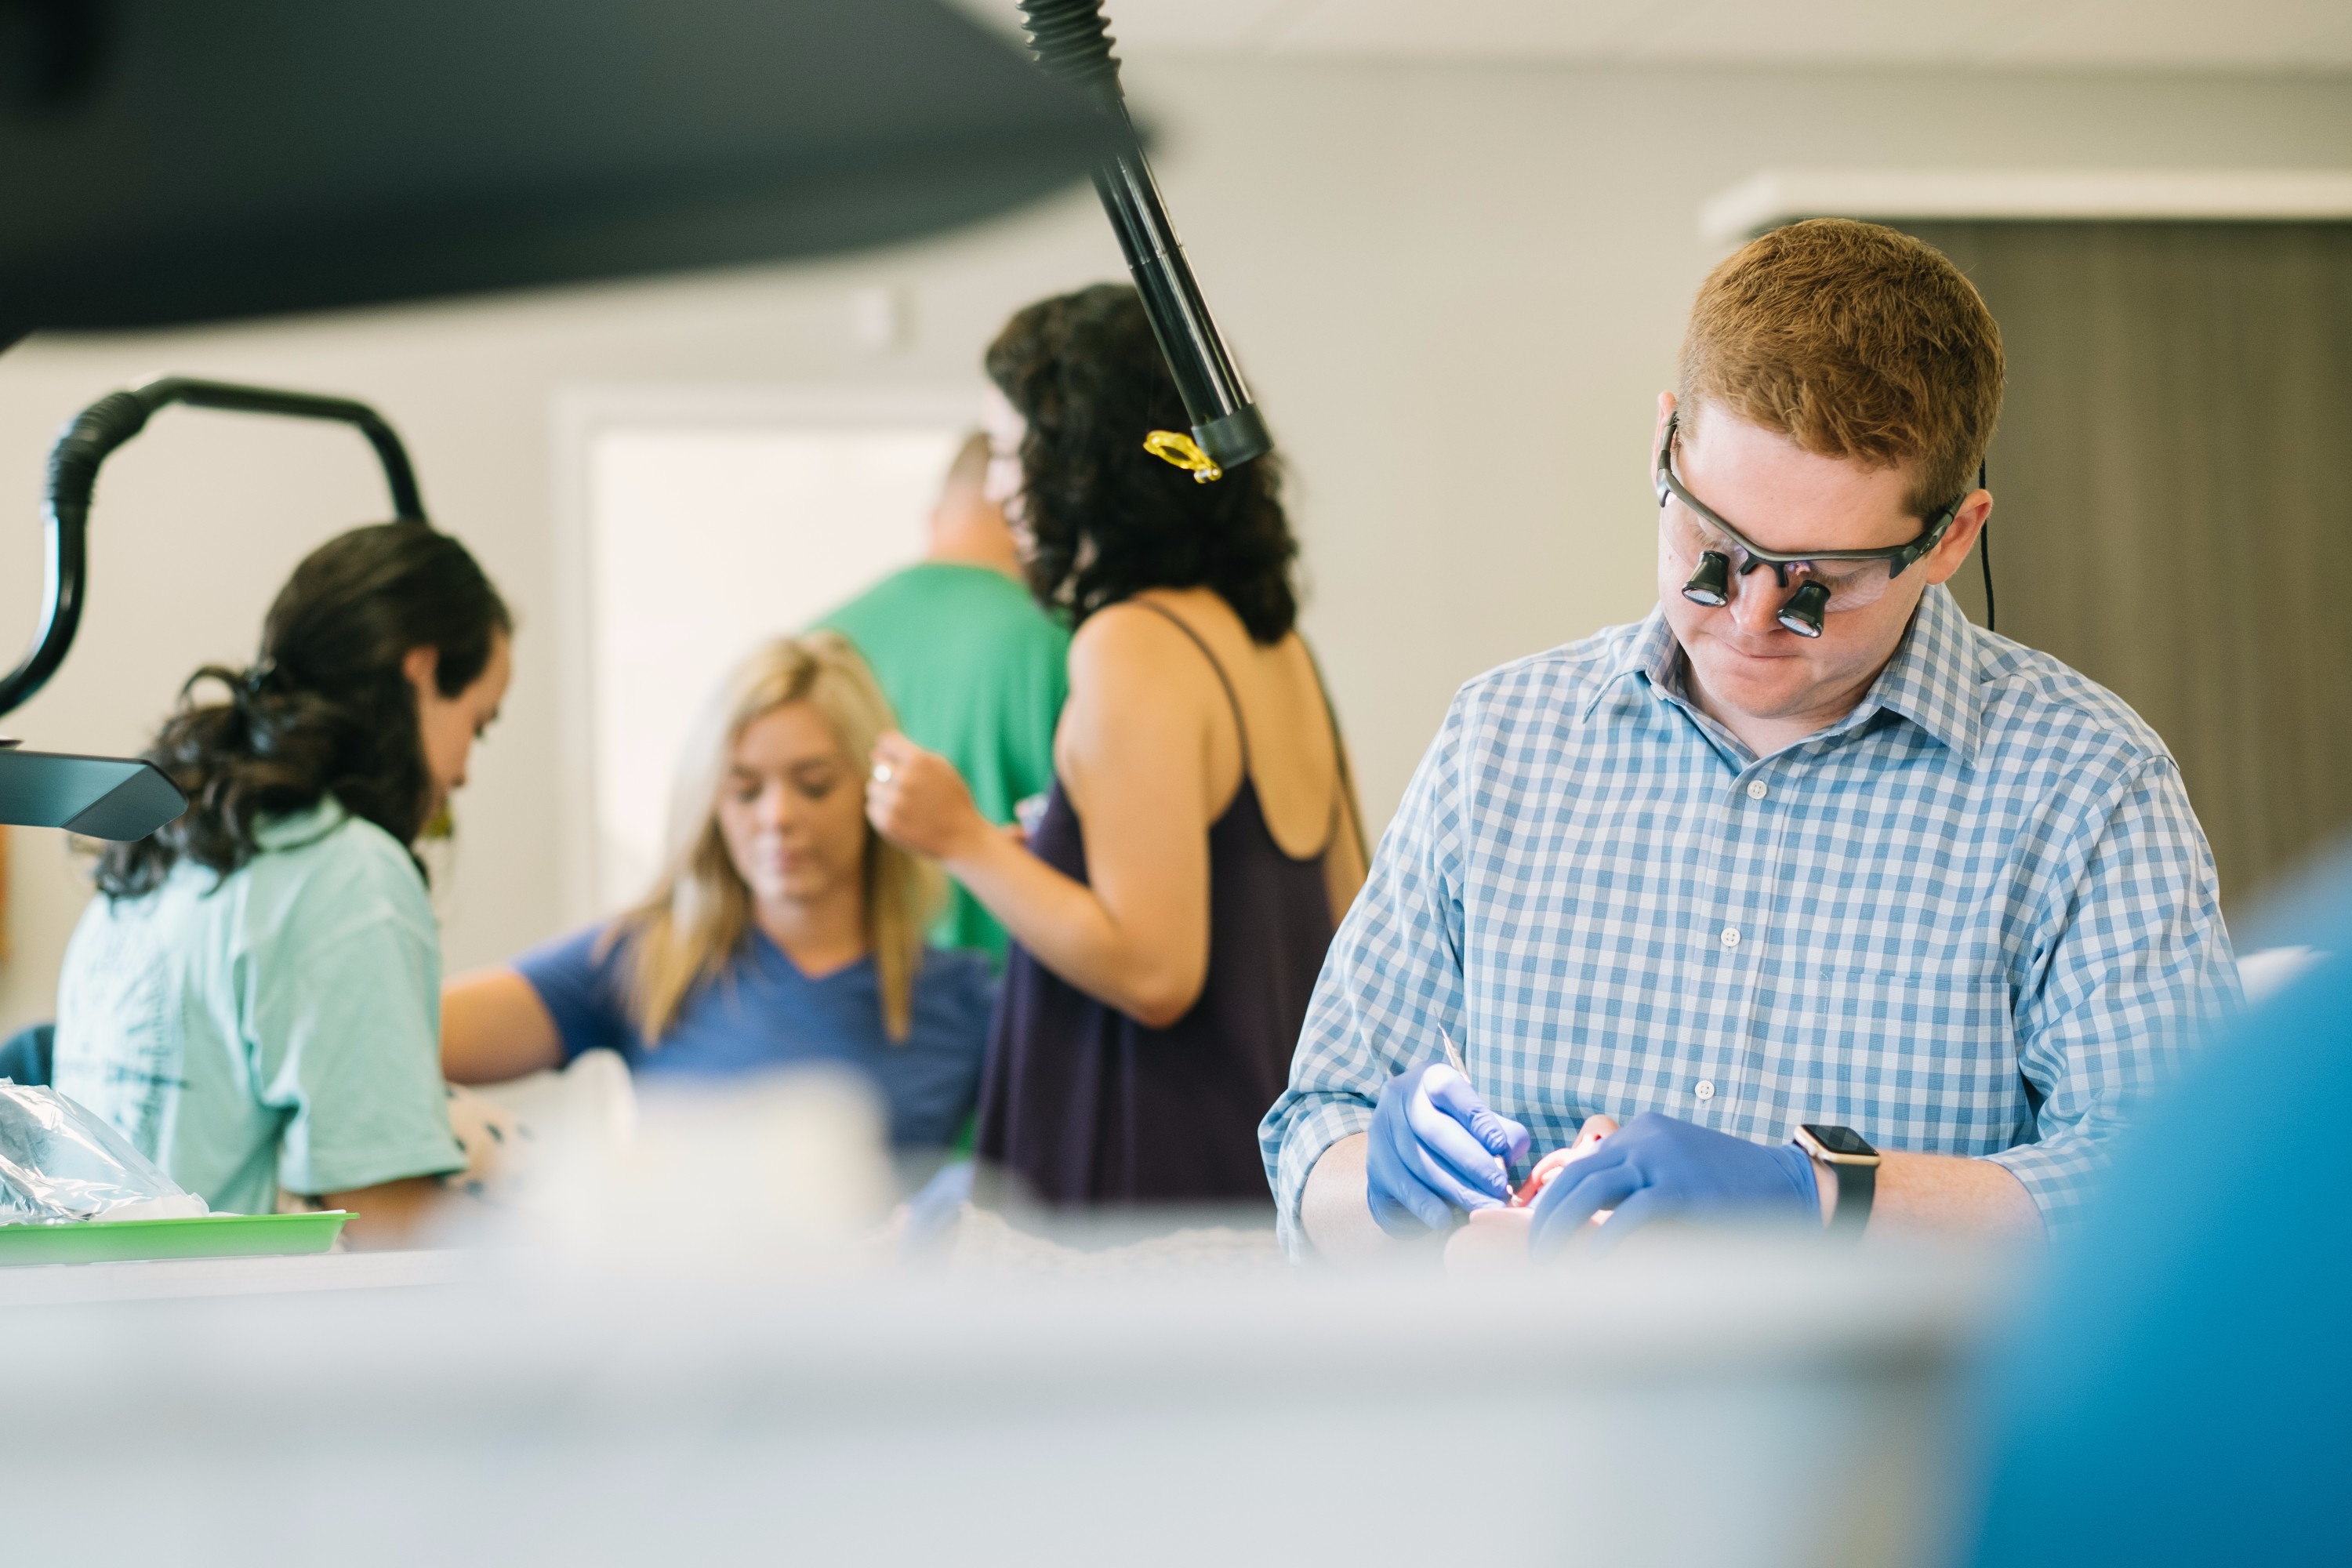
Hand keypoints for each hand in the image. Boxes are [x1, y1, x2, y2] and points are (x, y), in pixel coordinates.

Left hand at [866, 733, 987, 860]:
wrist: (961, 836)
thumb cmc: (951, 797)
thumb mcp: (941, 767)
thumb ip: (909, 754)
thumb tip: (873, 754)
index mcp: (919, 760)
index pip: (886, 740)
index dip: (890, 748)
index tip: (898, 758)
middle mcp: (905, 779)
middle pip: (878, 764)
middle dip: (890, 772)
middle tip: (910, 786)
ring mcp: (895, 803)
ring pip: (872, 787)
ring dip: (885, 792)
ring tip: (908, 803)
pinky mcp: (887, 823)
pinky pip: (872, 808)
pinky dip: (884, 811)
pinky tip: (904, 816)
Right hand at [1366, 1060, 1530, 1234]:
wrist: (1408, 1148)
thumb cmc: (1455, 1128)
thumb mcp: (1478, 1120)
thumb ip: (1500, 1130)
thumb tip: (1511, 1150)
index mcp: (1429, 1077)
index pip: (1450, 1090)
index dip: (1476, 1118)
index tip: (1501, 1147)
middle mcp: (1399, 1097)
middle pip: (1434, 1130)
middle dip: (1471, 1162)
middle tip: (1498, 1187)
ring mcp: (1382, 1129)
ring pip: (1420, 1161)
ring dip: (1455, 1188)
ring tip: (1484, 1208)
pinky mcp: (1375, 1163)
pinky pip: (1402, 1185)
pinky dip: (1425, 1204)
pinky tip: (1445, 1218)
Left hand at [1526, 1112, 1816, 1254]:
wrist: (1792, 1186)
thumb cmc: (1731, 1194)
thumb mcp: (1676, 1176)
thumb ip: (1636, 1189)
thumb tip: (1584, 1226)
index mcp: (1641, 1133)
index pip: (1581, 1166)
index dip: (1552, 1202)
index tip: (1538, 1236)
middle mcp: (1646, 1139)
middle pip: (1575, 1177)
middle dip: (1546, 1218)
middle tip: (1534, 1256)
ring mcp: (1664, 1160)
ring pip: (1590, 1190)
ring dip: (1561, 1229)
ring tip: (1548, 1263)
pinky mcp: (1684, 1188)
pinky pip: (1630, 1214)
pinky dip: (1605, 1241)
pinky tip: (1591, 1265)